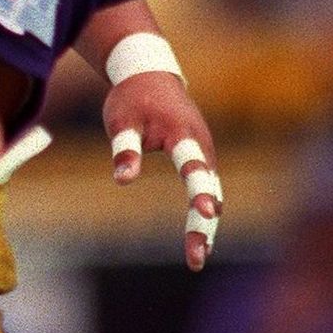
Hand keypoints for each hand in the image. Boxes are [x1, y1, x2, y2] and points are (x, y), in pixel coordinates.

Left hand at [105, 73, 223, 270]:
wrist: (150, 73)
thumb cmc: (132, 97)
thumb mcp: (121, 120)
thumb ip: (124, 149)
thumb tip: (122, 180)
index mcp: (183, 134)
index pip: (194, 167)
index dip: (201, 191)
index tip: (207, 212)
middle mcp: (202, 146)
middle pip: (208, 190)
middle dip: (203, 225)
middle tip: (195, 259)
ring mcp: (204, 152)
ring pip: (211, 192)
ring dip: (206, 224)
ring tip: (197, 257)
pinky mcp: (200, 157)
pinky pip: (206, 188)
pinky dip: (205, 211)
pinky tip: (200, 237)